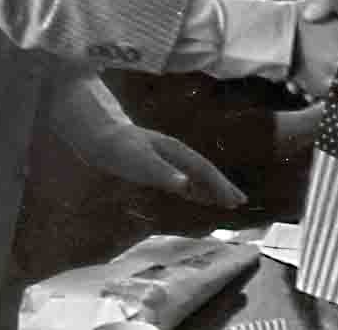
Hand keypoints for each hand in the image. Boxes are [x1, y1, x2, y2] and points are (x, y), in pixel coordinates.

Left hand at [91, 123, 247, 208]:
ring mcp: (165, 158)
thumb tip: (186, 185)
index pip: (204, 171)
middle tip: (240, 202)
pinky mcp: (154, 164)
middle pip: (204, 171)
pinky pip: (181, 178)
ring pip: (195, 175)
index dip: (221, 186)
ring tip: (224, 202)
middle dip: (222, 186)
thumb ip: (163, 174)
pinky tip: (194, 195)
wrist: (97, 135)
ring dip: (210, 188)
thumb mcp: (139, 163)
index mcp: (176, 152)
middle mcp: (175, 153)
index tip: (235, 202)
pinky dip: (193, 188)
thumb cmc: (117, 150)